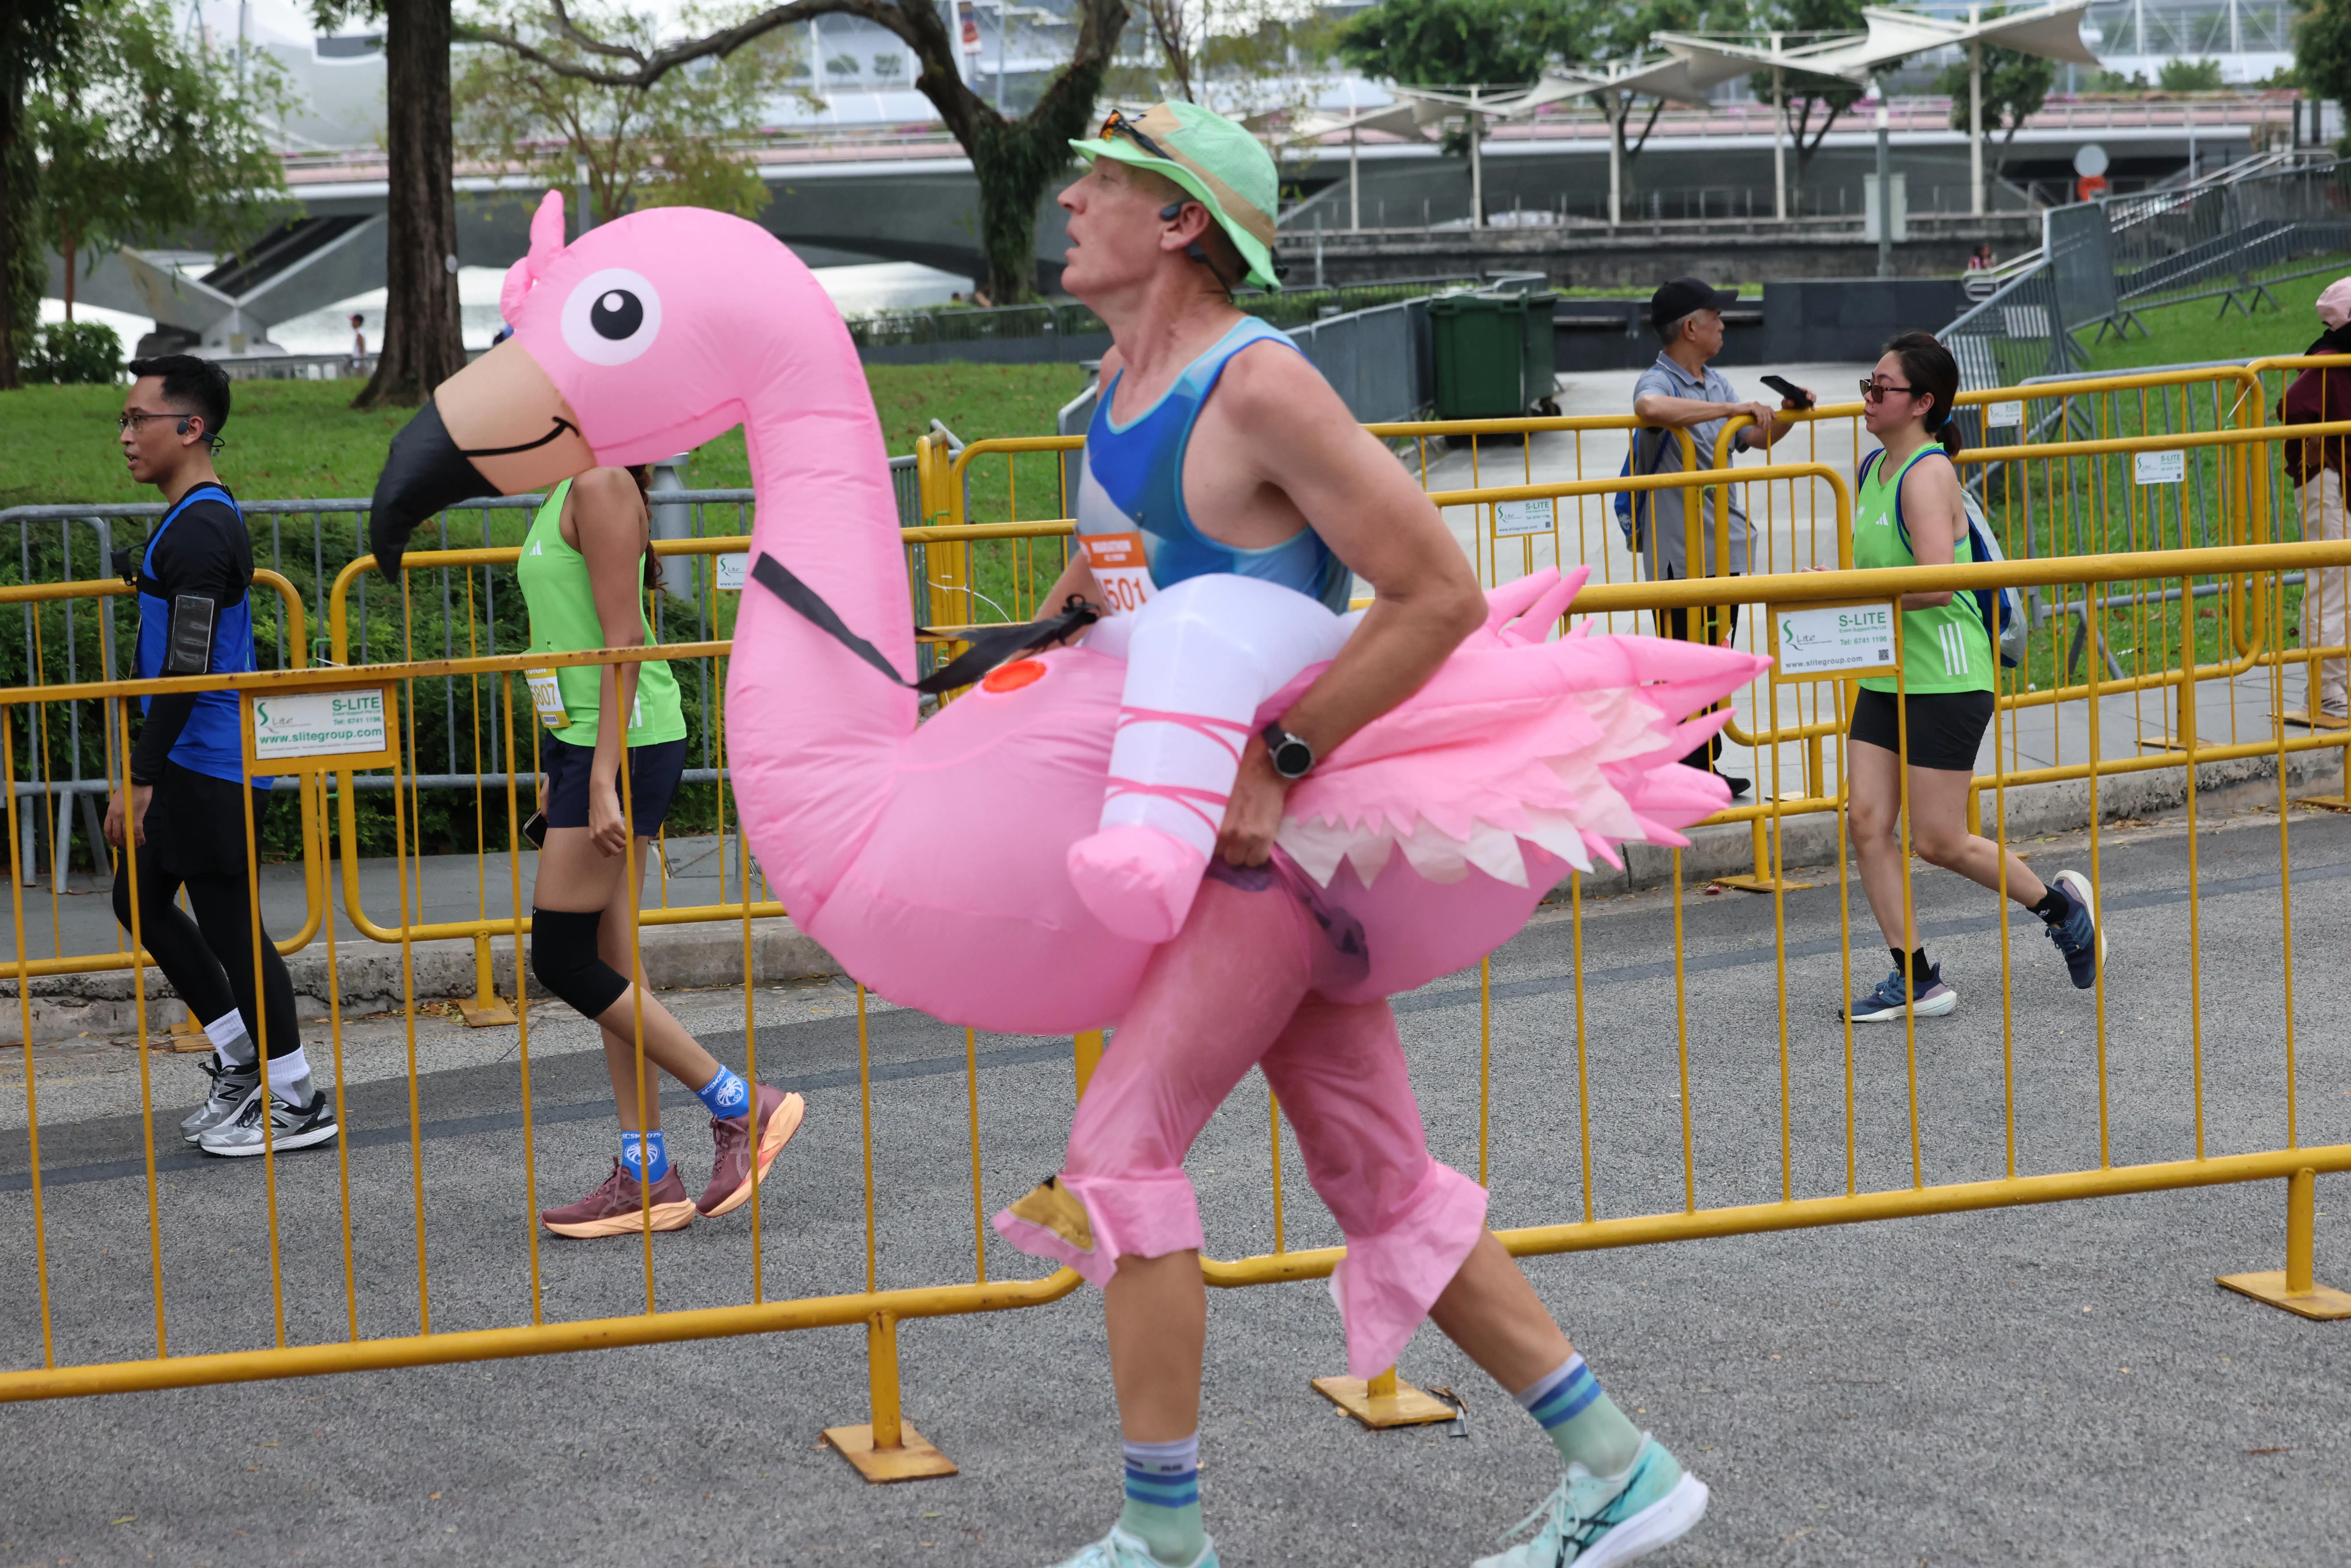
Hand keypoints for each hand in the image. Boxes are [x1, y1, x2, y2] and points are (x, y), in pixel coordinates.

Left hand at [104, 785, 151, 847]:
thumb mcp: (117, 801)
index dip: (110, 839)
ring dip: (131, 842)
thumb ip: (118, 811)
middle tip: (126, 846)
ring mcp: (126, 818)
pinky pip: (137, 832)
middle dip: (121, 842)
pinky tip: (142, 841)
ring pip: (126, 835)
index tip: (114, 844)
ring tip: (136, 846)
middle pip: (117, 834)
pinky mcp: (136, 818)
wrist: (137, 783)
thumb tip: (122, 820)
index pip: (107, 829)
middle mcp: (116, 817)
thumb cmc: (128, 789)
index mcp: (110, 812)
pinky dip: (140, 838)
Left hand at [588, 773, 627, 858]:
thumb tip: (612, 842)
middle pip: (615, 851)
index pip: (605, 853)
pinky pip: (626, 834)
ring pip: (622, 843)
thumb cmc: (598, 806)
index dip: (613, 849)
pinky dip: (629, 832)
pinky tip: (628, 827)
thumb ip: (600, 834)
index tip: (617, 844)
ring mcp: (607, 830)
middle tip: (623, 838)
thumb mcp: (595, 823)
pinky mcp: (615, 824)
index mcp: (593, 837)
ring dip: (626, 839)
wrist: (600, 793)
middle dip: (621, 846)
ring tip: (625, 831)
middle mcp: (599, 836)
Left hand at [1213, 737, 1287, 867]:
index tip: (1213, 840)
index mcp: (1211, 822)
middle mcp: (1228, 833)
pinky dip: (1256, 854)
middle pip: (1222, 856)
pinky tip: (1255, 842)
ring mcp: (1247, 837)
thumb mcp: (1212, 796)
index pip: (1204, 848)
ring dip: (1241, 852)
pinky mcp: (1266, 837)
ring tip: (1244, 839)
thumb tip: (1196, 829)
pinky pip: (1258, 860)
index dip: (1210, 844)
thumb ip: (1205, 815)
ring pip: (1239, 861)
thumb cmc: (1235, 776)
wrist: (1264, 767)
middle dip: (1226, 848)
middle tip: (1230, 837)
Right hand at [1734, 401, 1781, 447]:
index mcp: (1757, 405)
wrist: (1730, 411)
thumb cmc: (1738, 415)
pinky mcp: (1752, 407)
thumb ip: (1755, 418)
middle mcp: (1757, 404)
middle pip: (1768, 411)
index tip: (1776, 419)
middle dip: (1769, 420)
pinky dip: (1760, 421)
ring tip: (1763, 429)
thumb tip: (1761, 424)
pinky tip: (1758, 425)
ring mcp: (1754, 405)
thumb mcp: (1749, 417)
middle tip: (1767, 428)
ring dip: (1765, 422)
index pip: (1768, 408)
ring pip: (1764, 413)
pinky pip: (1759, 414)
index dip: (1772, 413)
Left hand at [1786, 384, 1815, 411]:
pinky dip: (1812, 406)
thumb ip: (1786, 403)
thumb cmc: (1786, 406)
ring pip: (1812, 395)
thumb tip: (1791, 402)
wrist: (1788, 413)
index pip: (1800, 388)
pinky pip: (1812, 403)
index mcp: (1795, 391)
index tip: (1805, 391)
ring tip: (1812, 402)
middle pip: (1808, 391)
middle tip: (1808, 398)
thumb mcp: (1784, 404)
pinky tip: (1812, 409)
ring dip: (1813, 398)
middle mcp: (1801, 393)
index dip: (1803, 389)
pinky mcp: (1808, 403)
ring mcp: (1806, 398)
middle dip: (1810, 394)